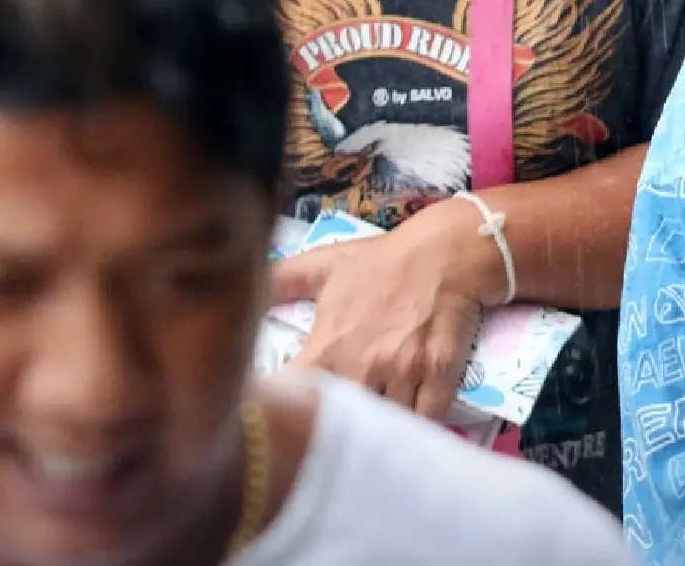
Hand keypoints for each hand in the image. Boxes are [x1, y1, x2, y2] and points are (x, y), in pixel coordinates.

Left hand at [273, 198, 494, 418]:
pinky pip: (426, 419)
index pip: (296, 398)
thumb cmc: (383, 260)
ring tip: (371, 433)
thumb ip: (279, 282)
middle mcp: (363, 365)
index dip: (290, 413)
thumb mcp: (323, 264)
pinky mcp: (440, 375)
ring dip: (378, 430)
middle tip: (333, 431)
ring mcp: (404, 372)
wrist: (447, 251)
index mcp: (328, 345)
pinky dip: (415, 426)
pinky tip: (407, 423)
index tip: (290, 417)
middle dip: (336, 429)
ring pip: (384, 423)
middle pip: (341, 422)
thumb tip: (236, 291)